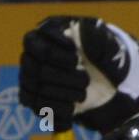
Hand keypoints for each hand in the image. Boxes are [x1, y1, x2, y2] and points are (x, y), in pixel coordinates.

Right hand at [19, 16, 138, 133]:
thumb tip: (80, 29)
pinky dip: (61, 111)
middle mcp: (32, 59)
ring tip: (82, 93)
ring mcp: (32, 81)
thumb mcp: (102, 42)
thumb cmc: (100, 57)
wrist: (106, 81)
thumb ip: (93, 34)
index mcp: (43, 37)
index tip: (76, 59)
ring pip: (38, 92)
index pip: (33, 45)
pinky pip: (41, 109)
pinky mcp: (38, 101)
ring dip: (65, 95)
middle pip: (37, 71)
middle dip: (66, 78)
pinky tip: (74, 107)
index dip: (55, 55)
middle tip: (85, 79)